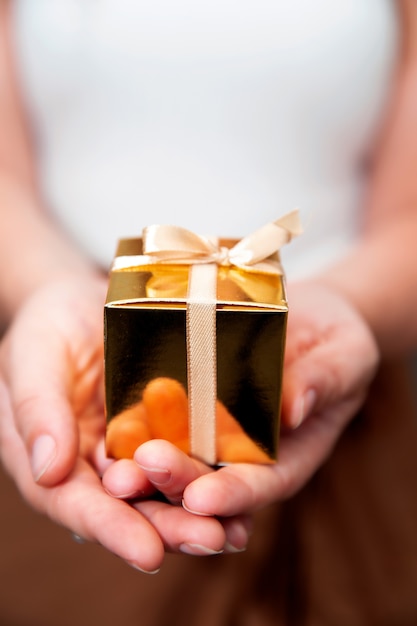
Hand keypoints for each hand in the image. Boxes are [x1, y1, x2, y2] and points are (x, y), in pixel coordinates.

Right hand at [0, 277, 248, 570]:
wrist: (86, 299)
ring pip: (165, 489)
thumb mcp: (35, 356)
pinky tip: (245, 496)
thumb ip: (37, 409)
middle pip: (130, 507)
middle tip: (210, 540)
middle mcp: (96, 464)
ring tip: (234, 531)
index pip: (77, 502)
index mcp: (55, 457)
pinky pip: (191, 455)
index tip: (148, 552)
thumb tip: (48, 472)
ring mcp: (135, 449)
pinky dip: (215, 478)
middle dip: (169, 527)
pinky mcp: (168, 430)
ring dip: (198, 513)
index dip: (111, 528)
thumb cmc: (51, 323)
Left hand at [103, 281, 378, 518]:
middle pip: (208, 478)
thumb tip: (295, 409)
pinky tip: (110, 429)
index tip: (202, 499)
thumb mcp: (344, 354)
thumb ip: (326, 381)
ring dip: (144, 468)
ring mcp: (213, 429)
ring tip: (114, 467)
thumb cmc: (336, 338)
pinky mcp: (188, 403)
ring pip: (177, 458)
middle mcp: (244, 452)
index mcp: (288, 453)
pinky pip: (160, 419)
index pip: (261, 482)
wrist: (307, 317)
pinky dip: (136, 428)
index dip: (234, 494)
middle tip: (141, 472)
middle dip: (174, 481)